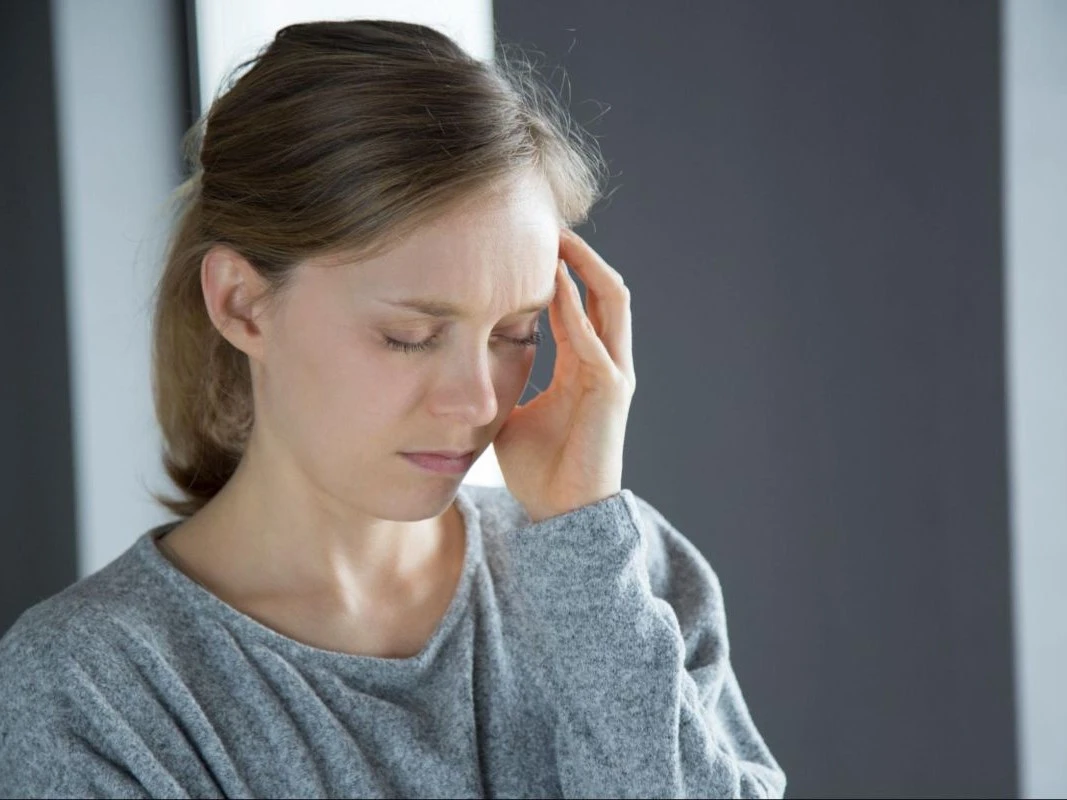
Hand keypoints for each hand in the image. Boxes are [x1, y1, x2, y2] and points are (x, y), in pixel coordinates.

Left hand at [494, 229, 635, 522]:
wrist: (560, 515)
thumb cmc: (537, 469)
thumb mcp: (510, 410)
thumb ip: (501, 380)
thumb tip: (465, 359)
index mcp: (582, 366)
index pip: (576, 302)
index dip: (555, 269)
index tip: (524, 241)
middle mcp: (605, 362)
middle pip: (603, 289)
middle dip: (578, 254)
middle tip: (547, 222)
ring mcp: (613, 374)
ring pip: (612, 301)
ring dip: (586, 266)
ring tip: (558, 236)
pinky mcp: (612, 391)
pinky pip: (595, 339)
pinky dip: (576, 309)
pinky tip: (553, 282)